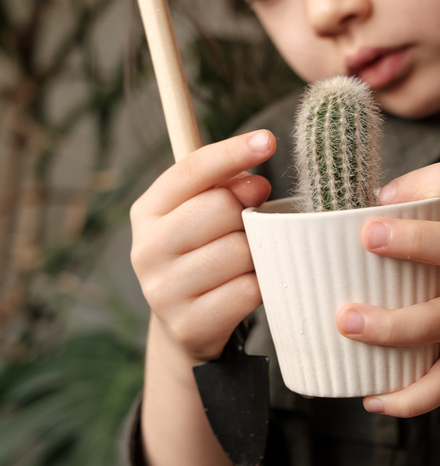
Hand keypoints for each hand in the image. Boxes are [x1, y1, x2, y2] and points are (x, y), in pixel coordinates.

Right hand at [130, 129, 274, 361]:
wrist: (186, 325)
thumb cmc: (203, 255)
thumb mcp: (200, 216)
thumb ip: (223, 189)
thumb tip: (256, 181)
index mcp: (147, 212)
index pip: (190, 170)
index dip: (231, 152)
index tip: (267, 140)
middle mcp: (146, 249)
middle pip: (220, 208)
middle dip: (249, 212)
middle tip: (252, 224)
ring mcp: (163, 290)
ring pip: (240, 251)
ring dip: (257, 253)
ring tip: (246, 261)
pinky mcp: (189, 324)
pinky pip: (248, 289)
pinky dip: (260, 285)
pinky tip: (248, 286)